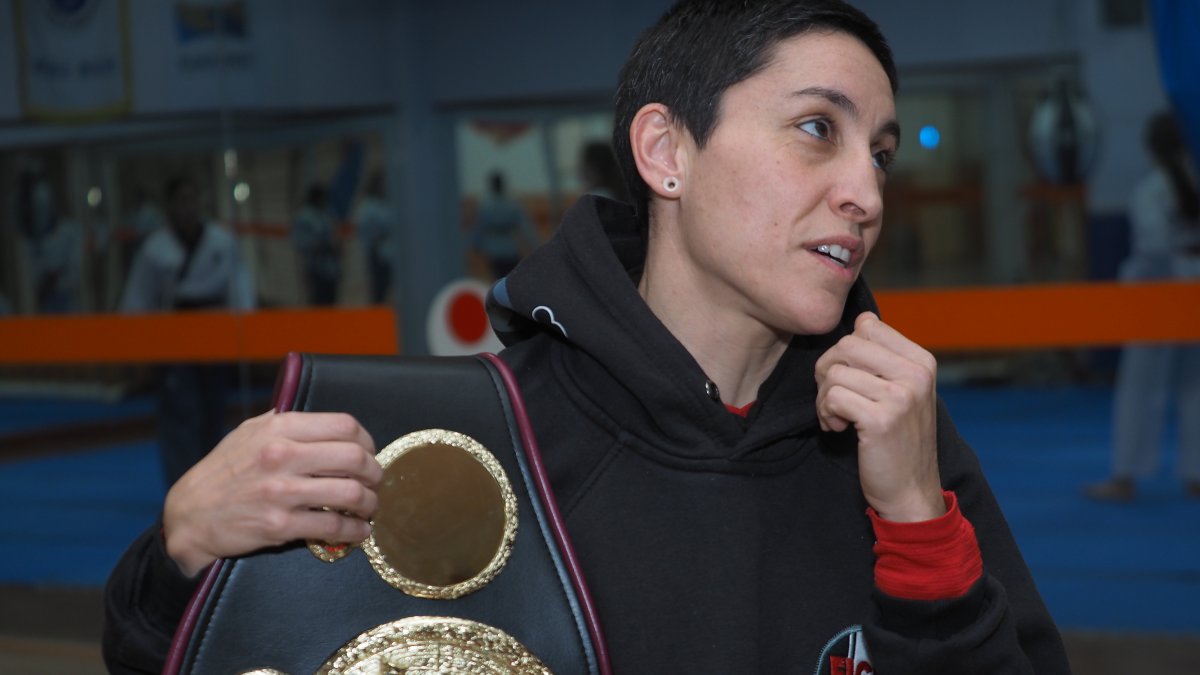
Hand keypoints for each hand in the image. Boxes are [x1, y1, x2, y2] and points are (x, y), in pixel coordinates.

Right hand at [162, 410, 381, 576]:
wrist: (189, 514)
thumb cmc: (222, 471)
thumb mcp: (248, 433)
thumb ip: (285, 424)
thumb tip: (321, 423)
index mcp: (279, 429)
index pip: (344, 426)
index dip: (366, 440)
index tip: (368, 452)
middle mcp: (282, 456)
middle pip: (354, 458)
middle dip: (374, 472)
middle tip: (375, 481)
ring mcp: (282, 492)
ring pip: (350, 494)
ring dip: (370, 502)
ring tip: (370, 506)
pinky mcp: (281, 525)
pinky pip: (333, 527)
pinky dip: (355, 530)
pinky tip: (359, 531)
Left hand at [815, 312, 943, 521]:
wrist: (911, 491)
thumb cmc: (897, 440)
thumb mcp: (902, 392)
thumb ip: (884, 357)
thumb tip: (861, 318)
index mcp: (922, 361)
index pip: (867, 326)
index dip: (846, 351)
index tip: (850, 379)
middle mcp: (916, 374)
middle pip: (846, 345)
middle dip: (827, 371)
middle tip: (833, 398)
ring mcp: (901, 396)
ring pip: (835, 372)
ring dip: (824, 397)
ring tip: (837, 418)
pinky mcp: (881, 420)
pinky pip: (833, 397)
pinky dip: (826, 413)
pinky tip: (838, 429)